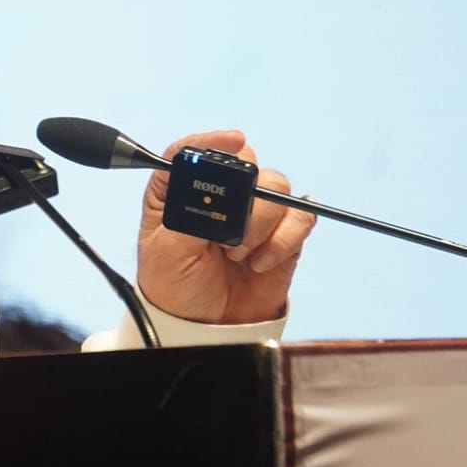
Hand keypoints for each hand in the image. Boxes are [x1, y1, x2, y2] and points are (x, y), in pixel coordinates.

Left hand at [136, 130, 315, 324]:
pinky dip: (284, 240)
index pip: (193, 150)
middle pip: (245, 162)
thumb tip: (219, 189)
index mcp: (177, 191)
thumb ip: (189, 214)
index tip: (234, 140)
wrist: (202, 326)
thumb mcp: (166, 249)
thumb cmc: (173, 285)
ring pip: (276, 188)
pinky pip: (300, 219)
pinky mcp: (280, 235)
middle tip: (225, 234)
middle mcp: (218, 195)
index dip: (213, 140)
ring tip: (236, 254)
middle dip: (242, 195)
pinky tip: (260, 262)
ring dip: (259, 224)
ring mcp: (252, 213)